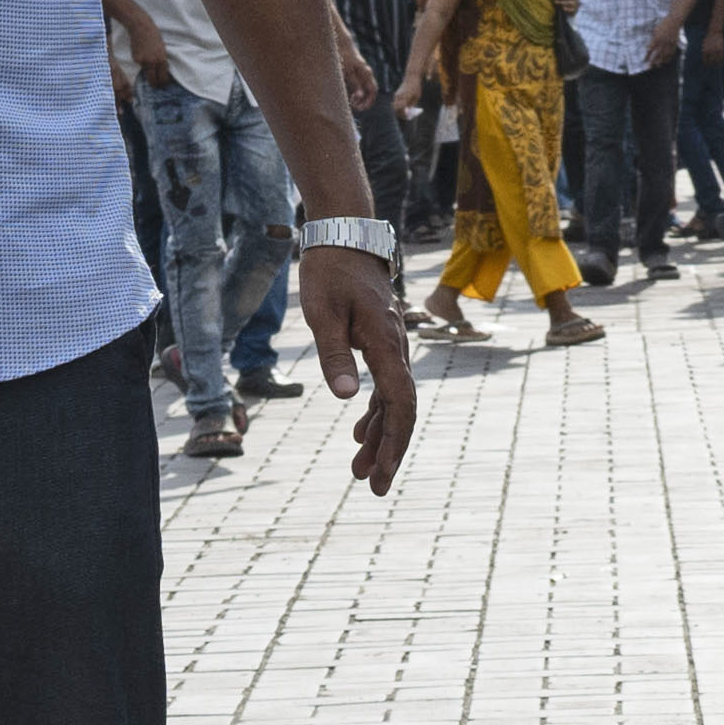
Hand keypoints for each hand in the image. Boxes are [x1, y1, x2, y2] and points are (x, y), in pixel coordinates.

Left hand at [294, 229, 416, 495]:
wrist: (343, 236)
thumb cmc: (329, 272)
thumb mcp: (322, 313)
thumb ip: (335, 355)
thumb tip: (347, 398)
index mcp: (385, 344)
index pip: (400, 403)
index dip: (394, 442)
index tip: (382, 472)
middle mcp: (396, 348)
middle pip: (401, 410)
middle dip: (389, 451)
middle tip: (373, 488)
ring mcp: (391, 347)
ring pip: (393, 402)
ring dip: (379, 437)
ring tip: (359, 471)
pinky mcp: (380, 344)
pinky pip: (385, 387)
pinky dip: (375, 413)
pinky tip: (360, 433)